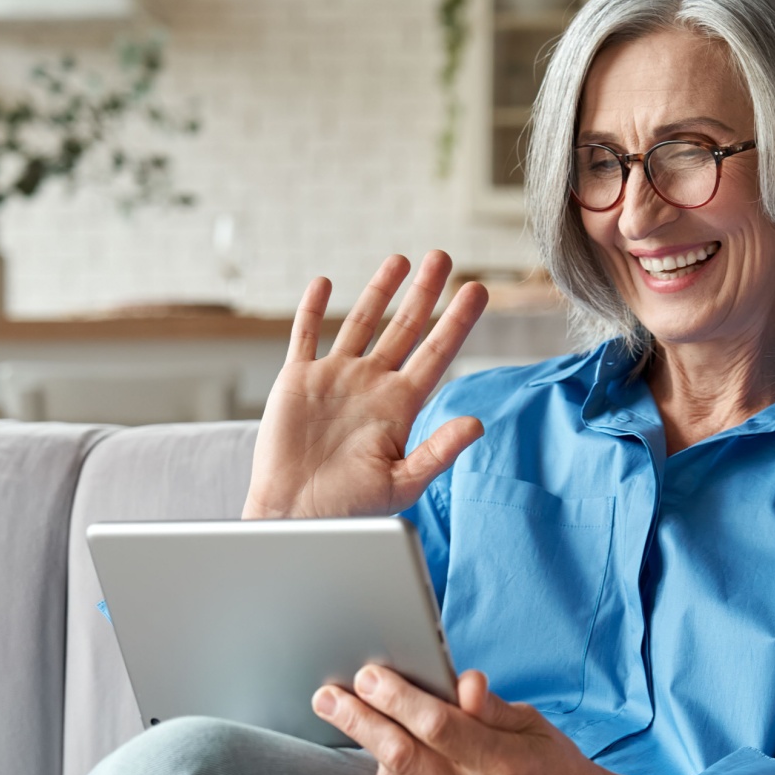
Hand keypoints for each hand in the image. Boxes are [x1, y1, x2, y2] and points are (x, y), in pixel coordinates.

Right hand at [242, 250, 488, 519]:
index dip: (457, 321)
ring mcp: (335, 379)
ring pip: (361, 322)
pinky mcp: (298, 380)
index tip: (478, 290)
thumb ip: (439, 451)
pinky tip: (324, 283)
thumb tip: (476, 424)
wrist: (295, 517)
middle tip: (443, 257)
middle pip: (405, 327)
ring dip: (379, 291)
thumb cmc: (351, 508)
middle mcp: (372, 385)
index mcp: (400, 405)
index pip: (437, 352)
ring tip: (399, 260)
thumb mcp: (403, 483)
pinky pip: (305, 335)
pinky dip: (312, 309)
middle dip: (425, 292)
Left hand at [311, 667, 611, 774]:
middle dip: (358, 722)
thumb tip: (461, 681)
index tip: (368, 673)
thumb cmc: (557, 765)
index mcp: (503, 762)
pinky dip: (387, 771)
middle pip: (402, 757)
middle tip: (325, 696)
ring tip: (344, 711)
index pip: (437, 726)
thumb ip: (491, 706)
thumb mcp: (534, 724)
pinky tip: (377, 746)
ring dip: (367, 746)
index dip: (397, 697)